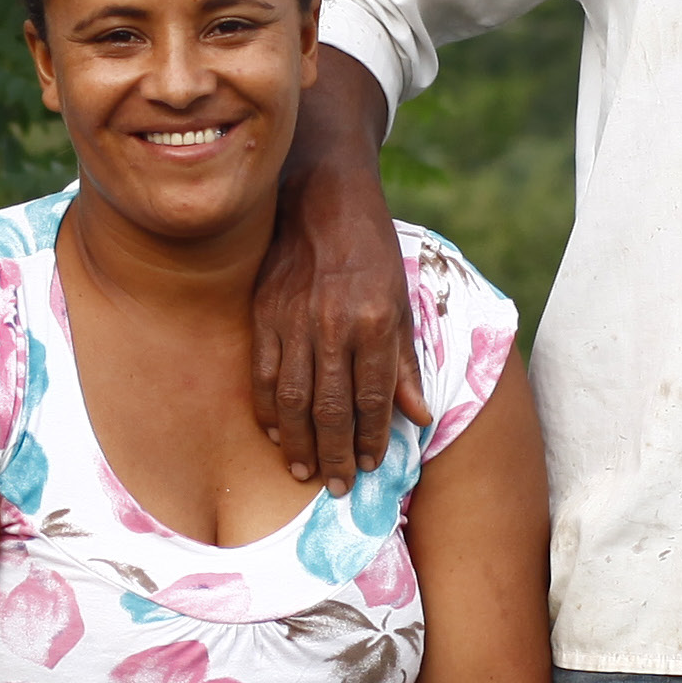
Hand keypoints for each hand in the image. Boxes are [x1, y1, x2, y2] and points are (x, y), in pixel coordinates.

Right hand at [251, 135, 425, 494]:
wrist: (322, 196)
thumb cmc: (369, 248)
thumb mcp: (400, 299)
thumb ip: (405, 361)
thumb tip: (417, 416)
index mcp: (376, 321)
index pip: (374, 396)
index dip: (372, 437)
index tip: (371, 465)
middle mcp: (334, 324)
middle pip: (332, 407)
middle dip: (335, 453)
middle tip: (338, 486)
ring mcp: (294, 319)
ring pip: (294, 399)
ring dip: (299, 442)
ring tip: (304, 471)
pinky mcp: (264, 312)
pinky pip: (264, 374)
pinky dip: (269, 409)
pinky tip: (276, 433)